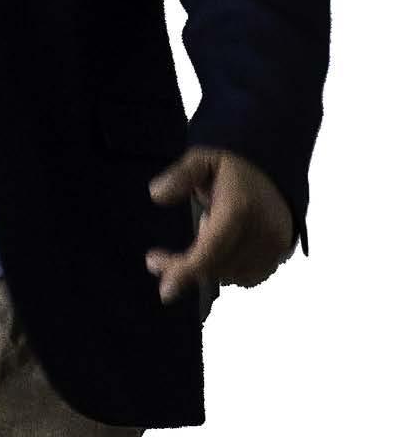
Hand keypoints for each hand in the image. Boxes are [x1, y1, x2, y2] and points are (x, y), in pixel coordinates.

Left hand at [145, 146, 295, 304]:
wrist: (275, 170)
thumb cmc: (233, 167)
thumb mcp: (202, 159)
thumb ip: (180, 176)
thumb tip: (156, 195)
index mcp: (239, 210)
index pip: (209, 252)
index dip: (183, 271)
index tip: (158, 277)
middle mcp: (260, 234)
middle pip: (216, 268)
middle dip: (185, 268)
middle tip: (159, 259)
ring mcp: (274, 249)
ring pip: (229, 276)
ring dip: (208, 265)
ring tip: (205, 231)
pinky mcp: (280, 256)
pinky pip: (247, 277)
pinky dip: (227, 269)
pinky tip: (220, 248)